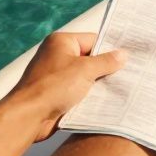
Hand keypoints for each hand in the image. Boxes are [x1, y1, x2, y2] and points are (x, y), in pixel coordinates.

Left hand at [5, 32, 126, 141]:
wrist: (29, 116)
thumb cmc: (53, 86)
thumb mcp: (86, 70)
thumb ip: (106, 62)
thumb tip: (122, 55)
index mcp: (62, 42)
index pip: (92, 40)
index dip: (110, 49)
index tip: (127, 58)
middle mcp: (57, 55)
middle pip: (89, 58)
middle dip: (105, 68)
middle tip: (126, 74)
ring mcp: (56, 75)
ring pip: (85, 77)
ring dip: (97, 84)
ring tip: (117, 88)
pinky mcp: (56, 93)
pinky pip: (78, 91)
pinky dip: (88, 96)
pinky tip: (102, 101)